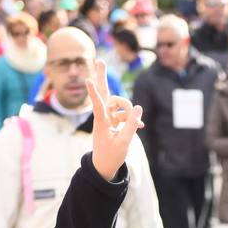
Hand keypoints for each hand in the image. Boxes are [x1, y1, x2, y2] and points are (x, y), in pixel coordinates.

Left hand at [87, 59, 144, 180]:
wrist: (104, 166)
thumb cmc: (111, 156)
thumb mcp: (124, 142)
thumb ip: (132, 124)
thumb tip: (139, 107)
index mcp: (101, 123)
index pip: (98, 104)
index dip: (94, 92)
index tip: (87, 80)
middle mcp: (103, 116)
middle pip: (104, 92)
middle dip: (102, 77)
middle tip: (100, 60)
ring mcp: (108, 117)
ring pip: (120, 105)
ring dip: (129, 112)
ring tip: (137, 124)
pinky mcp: (113, 121)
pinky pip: (125, 114)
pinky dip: (133, 119)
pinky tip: (141, 126)